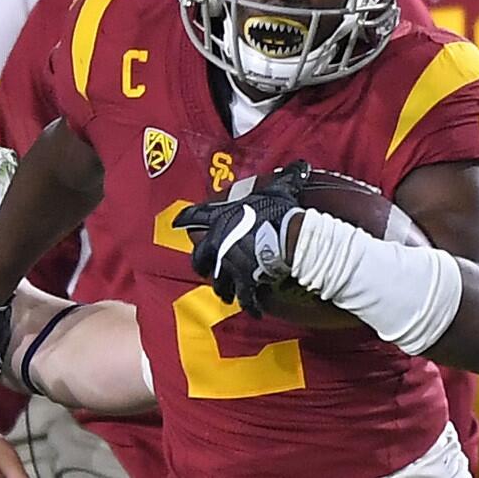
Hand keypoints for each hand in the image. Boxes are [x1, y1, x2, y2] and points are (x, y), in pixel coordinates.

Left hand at [174, 160, 309, 317]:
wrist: (286, 237)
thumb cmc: (278, 211)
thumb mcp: (279, 190)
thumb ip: (284, 179)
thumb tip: (300, 166)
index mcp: (220, 220)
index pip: (194, 216)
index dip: (186, 219)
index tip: (178, 222)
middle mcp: (217, 243)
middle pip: (199, 257)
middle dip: (202, 264)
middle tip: (206, 268)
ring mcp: (228, 264)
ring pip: (218, 282)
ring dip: (223, 288)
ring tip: (227, 294)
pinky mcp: (243, 282)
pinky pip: (244, 297)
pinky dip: (249, 305)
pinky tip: (254, 311)